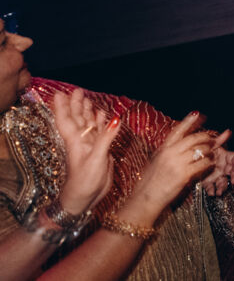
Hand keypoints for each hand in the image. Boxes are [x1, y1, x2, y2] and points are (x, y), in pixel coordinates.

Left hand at [50, 89, 119, 214]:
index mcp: (75, 141)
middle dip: (75, 105)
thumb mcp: (96, 159)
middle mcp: (81, 141)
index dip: (62, 107)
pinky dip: (101, 122)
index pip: (66, 120)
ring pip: (87, 124)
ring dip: (86, 111)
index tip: (61, 93)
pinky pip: (99, 131)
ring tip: (87, 99)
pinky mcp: (99, 150)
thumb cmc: (85, 181)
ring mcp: (89, 145)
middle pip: (76, 119)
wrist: (84, 198)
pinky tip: (102, 115)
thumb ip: (106, 138)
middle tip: (76, 90)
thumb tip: (116, 118)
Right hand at [129, 112, 214, 214]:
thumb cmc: (149, 182)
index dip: (189, 120)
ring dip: (209, 150)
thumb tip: (179, 145)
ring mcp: (177, 163)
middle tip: (213, 139)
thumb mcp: (156, 162)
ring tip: (212, 152)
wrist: (145, 199)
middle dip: (206, 137)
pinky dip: (209, 162)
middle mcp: (170, 153)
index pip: (178, 130)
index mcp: (162, 149)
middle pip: (193, 138)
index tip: (198, 113)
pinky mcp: (184, 174)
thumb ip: (168, 152)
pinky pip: (203, 164)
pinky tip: (211, 163)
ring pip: (200, 150)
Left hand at [199, 130, 233, 195]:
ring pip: (223, 182)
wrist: (191, 159)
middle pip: (232, 172)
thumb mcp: (211, 145)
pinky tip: (211, 192)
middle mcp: (223, 167)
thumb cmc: (204, 150)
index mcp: (225, 157)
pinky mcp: (208, 182)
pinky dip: (212, 190)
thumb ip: (220, 139)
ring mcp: (216, 175)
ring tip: (220, 192)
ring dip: (223, 187)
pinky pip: (212, 187)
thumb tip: (229, 131)